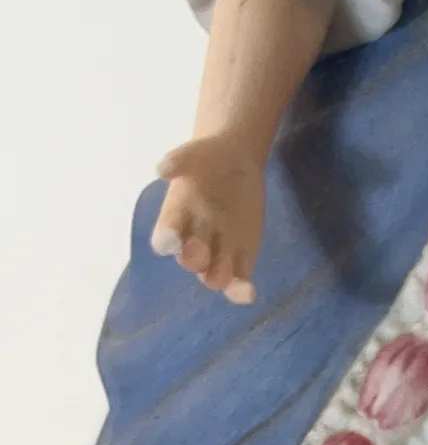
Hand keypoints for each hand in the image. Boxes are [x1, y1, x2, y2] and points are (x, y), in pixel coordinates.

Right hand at [150, 135, 265, 304]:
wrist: (234, 162)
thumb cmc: (207, 159)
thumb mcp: (195, 153)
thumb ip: (180, 159)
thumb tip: (162, 168)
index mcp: (174, 218)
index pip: (165, 237)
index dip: (167, 239)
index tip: (171, 239)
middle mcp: (192, 241)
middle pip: (190, 260)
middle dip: (194, 258)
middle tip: (201, 250)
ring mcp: (218, 252)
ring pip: (214, 275)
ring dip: (219, 277)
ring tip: (231, 281)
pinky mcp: (242, 257)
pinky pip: (239, 278)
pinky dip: (241, 289)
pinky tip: (248, 292)